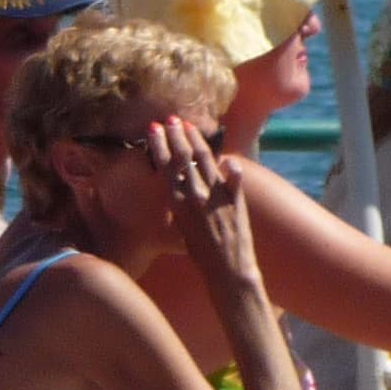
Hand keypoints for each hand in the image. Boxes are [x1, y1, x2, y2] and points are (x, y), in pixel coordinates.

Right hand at [160, 117, 263, 294]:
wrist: (227, 270)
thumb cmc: (202, 254)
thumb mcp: (183, 229)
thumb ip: (184, 204)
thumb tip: (182, 187)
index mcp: (178, 203)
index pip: (167, 166)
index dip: (160, 145)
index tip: (154, 129)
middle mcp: (195, 196)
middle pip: (184, 158)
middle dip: (177, 136)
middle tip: (172, 119)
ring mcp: (215, 197)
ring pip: (205, 161)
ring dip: (197, 141)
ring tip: (191, 126)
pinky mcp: (235, 201)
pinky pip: (233, 180)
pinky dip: (231, 170)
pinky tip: (228, 160)